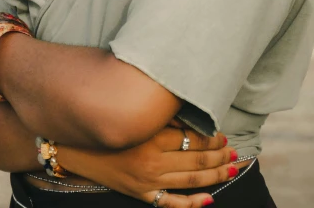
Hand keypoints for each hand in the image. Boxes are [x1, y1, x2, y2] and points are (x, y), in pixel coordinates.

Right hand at [58, 126, 239, 206]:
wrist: (78, 150)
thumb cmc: (107, 125)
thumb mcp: (135, 116)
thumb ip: (161, 115)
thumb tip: (188, 114)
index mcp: (150, 138)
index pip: (191, 140)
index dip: (211, 138)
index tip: (223, 134)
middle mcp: (151, 162)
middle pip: (195, 161)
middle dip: (218, 156)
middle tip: (234, 151)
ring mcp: (147, 183)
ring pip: (190, 182)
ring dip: (214, 175)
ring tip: (231, 168)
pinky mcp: (142, 195)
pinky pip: (172, 204)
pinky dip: (192, 204)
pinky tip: (209, 199)